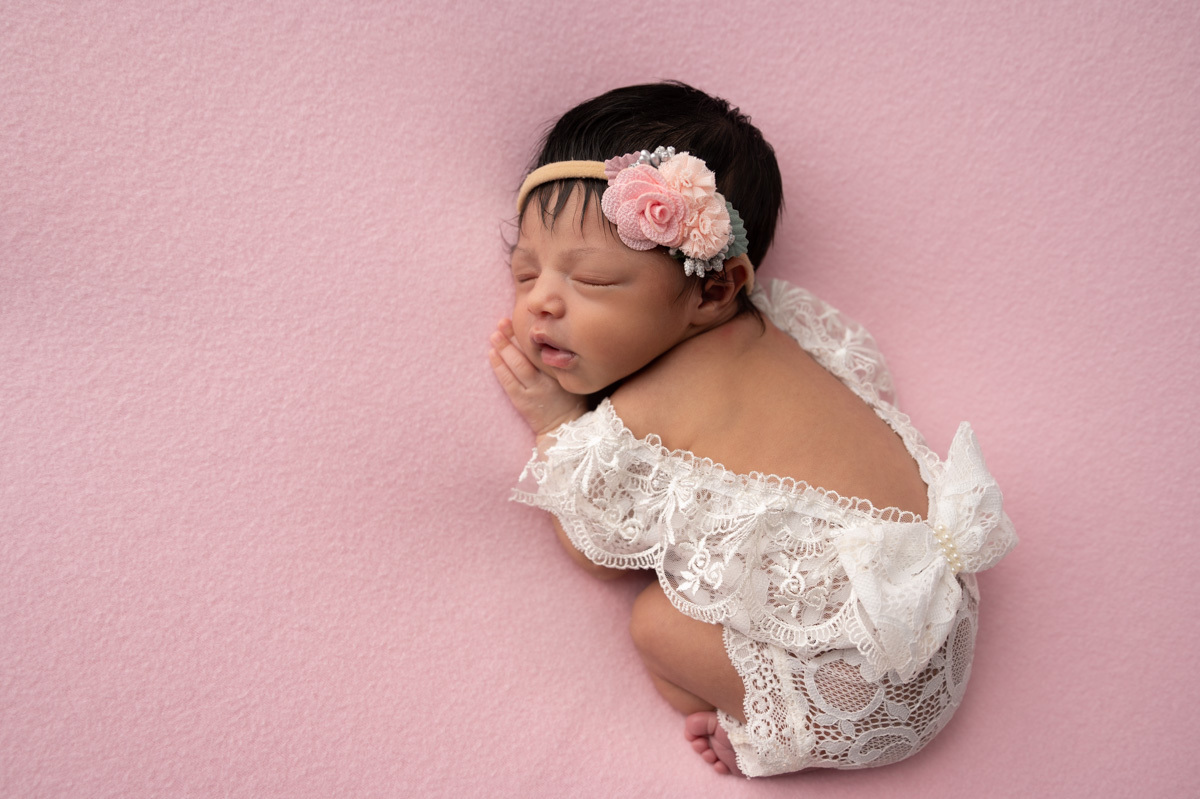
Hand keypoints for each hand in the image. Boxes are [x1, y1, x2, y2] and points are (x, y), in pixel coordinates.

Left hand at [489, 319, 585, 438]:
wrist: (565, 430)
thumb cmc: (571, 401)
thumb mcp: (573, 378)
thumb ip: (563, 361)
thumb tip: (550, 337)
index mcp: (562, 371)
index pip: (545, 348)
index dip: (533, 334)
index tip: (525, 319)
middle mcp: (548, 380)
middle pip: (529, 354)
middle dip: (514, 337)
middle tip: (503, 322)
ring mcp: (533, 391)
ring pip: (517, 366)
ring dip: (504, 349)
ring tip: (494, 335)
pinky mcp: (522, 402)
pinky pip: (508, 382)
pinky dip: (499, 367)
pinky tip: (492, 354)